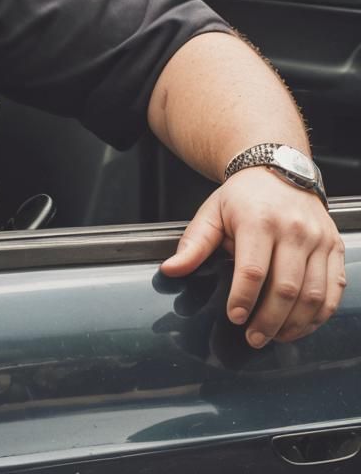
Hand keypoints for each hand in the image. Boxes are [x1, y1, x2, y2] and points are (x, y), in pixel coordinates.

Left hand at [160, 168, 345, 346]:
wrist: (278, 169)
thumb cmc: (242, 196)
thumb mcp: (211, 213)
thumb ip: (193, 244)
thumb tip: (171, 269)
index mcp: (259, 220)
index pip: (253, 270)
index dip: (243, 298)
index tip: (234, 318)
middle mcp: (294, 230)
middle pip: (286, 288)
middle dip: (269, 320)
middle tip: (253, 338)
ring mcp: (319, 239)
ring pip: (314, 294)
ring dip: (295, 323)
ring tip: (275, 336)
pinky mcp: (335, 247)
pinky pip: (334, 289)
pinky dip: (320, 314)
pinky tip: (301, 324)